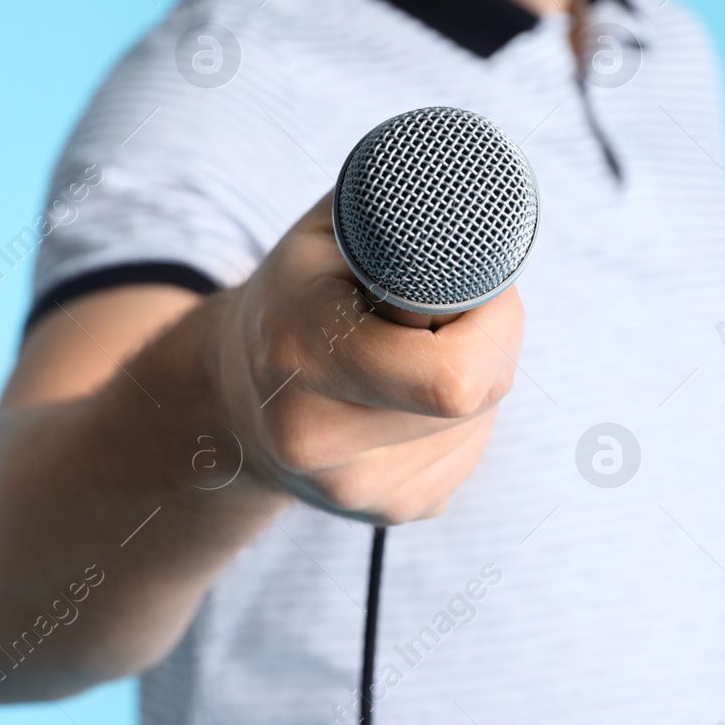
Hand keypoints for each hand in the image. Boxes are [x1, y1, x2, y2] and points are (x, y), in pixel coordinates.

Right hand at [209, 193, 521, 523]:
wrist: (234, 395)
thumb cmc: (297, 294)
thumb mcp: (327, 232)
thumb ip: (400, 215)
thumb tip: (486, 213)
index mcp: (301, 354)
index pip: (452, 376)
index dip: (490, 320)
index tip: (474, 286)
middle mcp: (320, 438)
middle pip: (479, 391)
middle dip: (489, 338)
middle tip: (450, 306)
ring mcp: (357, 490)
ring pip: (481, 420)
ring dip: (474, 377)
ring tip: (413, 350)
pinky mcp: (395, 511)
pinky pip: (471, 451)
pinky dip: (461, 417)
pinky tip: (407, 395)